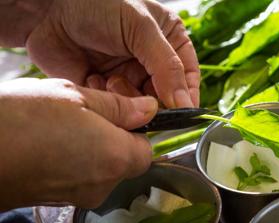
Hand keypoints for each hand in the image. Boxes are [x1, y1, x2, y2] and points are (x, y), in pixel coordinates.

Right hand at [0, 78, 157, 209]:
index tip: (118, 113)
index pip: (146, 149)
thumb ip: (118, 106)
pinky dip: (68, 160)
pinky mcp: (55, 202)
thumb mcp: (74, 97)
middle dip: (110, 137)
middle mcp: (103, 186)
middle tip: (82, 113)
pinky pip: (75, 178)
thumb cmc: (21, 120)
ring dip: (87, 147)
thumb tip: (148, 109)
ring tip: (57, 125)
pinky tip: (45, 142)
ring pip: (98, 169)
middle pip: (122, 161)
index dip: (135, 130)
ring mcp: (77, 198)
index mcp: (117, 159)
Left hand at [25, 0, 199, 107]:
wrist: (47, 9)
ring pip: (141, 106)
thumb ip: (167, 67)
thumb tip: (185, 104)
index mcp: (169, 42)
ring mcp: (129, 76)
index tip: (182, 113)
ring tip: (109, 79)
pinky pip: (116, 107)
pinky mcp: (106, 89)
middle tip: (140, 97)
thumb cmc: (98, 5)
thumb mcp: (141, 29)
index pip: (188, 76)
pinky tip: (93, 78)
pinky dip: (106, 97)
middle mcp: (151, 62)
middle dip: (153, 100)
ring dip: (126, 97)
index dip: (187, 96)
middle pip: (166, 97)